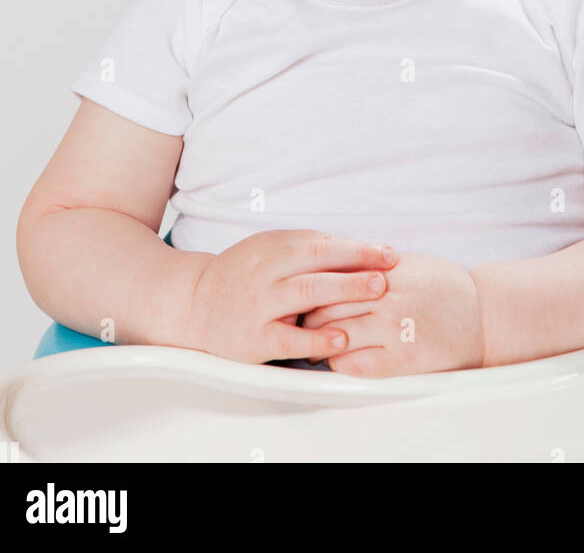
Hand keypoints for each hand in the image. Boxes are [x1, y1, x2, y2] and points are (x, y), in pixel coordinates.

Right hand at [182, 229, 396, 364]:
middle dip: (357, 266)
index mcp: (272, 248)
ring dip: (344, 291)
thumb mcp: (269, 249)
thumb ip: (306, 248)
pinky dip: (316, 339)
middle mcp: (266, 273)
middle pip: (317, 265)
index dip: (357, 248)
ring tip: (376, 292)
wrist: (194, 303)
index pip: (321, 244)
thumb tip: (355, 247)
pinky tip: (341, 339)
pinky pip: (288, 339)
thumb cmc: (242, 275)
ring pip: (306, 294)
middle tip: (388, 271)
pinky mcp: (254, 338)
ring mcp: (259, 305)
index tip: (387, 253)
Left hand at [300, 251, 484, 376]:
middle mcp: (389, 299)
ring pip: (336, 336)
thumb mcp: (408, 263)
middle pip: (328, 306)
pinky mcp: (402, 361)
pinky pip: (355, 365)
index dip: (310, 285)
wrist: (482, 316)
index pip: (333, 276)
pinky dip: (338, 362)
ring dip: (318, 341)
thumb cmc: (445, 287)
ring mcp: (395, 331)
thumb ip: (372, 265)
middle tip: (296, 318)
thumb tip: (334, 265)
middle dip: (307, 314)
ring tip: (311, 341)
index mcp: (388, 271)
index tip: (299, 290)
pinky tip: (336, 358)